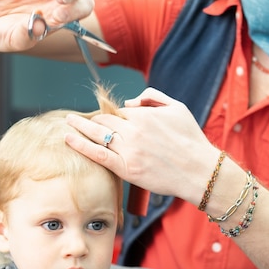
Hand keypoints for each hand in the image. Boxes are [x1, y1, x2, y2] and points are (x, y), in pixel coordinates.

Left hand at [65, 88, 220, 203]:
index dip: (110, 113)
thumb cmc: (191, 139)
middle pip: (104, 119)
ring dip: (79, 126)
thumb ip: (152, 97)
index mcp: (144, 115)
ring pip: (97, 133)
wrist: (200, 171)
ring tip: (68, 122)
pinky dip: (80, 145)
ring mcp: (129, 150)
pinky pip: (98, 154)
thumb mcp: (177, 108)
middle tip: (78, 118)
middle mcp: (134, 130)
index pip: (118, 110)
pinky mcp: (127, 168)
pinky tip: (69, 138)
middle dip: (91, 118)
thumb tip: (129, 102)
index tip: (104, 116)